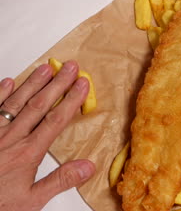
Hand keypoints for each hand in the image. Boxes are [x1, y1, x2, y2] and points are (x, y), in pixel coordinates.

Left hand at [0, 61, 94, 210]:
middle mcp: (11, 139)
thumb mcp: (31, 200)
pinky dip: (0, 94)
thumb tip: (87, 167)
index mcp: (28, 153)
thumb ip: (59, 180)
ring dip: (33, 84)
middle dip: (57, 84)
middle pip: (39, 105)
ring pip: (16, 103)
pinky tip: (9, 81)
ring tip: (46, 68)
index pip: (55, 120)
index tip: (82, 84)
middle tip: (69, 67)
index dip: (71, 100)